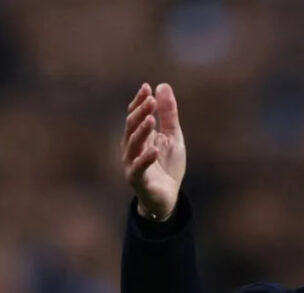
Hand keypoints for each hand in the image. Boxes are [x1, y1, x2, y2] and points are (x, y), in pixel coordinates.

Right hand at [121, 82, 185, 220]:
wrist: (168, 197)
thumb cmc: (167, 166)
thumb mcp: (173, 136)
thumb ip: (168, 114)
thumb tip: (162, 86)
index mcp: (138, 136)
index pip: (135, 115)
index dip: (139, 102)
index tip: (147, 87)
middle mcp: (130, 148)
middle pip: (132, 127)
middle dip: (140, 112)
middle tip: (150, 99)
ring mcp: (132, 164)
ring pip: (133, 144)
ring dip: (141, 131)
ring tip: (150, 119)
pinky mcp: (138, 180)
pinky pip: (139, 168)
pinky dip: (145, 158)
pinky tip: (153, 149)